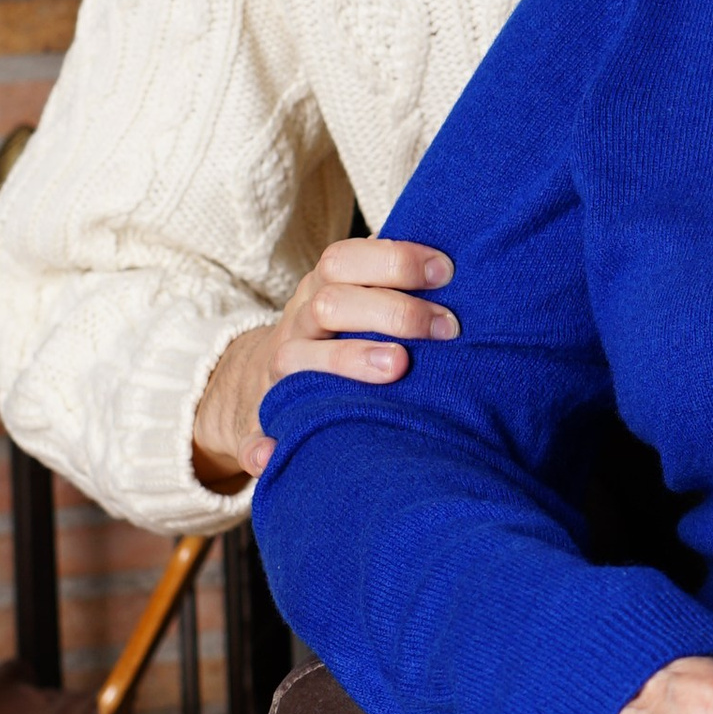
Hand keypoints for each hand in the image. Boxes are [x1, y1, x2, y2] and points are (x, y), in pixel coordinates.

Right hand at [189, 234, 458, 490]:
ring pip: (299, 359)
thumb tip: (459, 263)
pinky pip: (253, 436)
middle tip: (446, 327)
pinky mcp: (266, 420)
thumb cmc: (345, 335)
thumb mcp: (357, 299)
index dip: (394, 260)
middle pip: (332, 303)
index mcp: (323, 290)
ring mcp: (281, 373)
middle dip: (393, 310)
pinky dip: (261, 446)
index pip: (344, 260)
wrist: (265, 380)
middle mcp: (300, 325)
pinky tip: (273, 453)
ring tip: (398, 366)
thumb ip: (396, 283)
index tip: (445, 272)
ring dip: (347, 359)